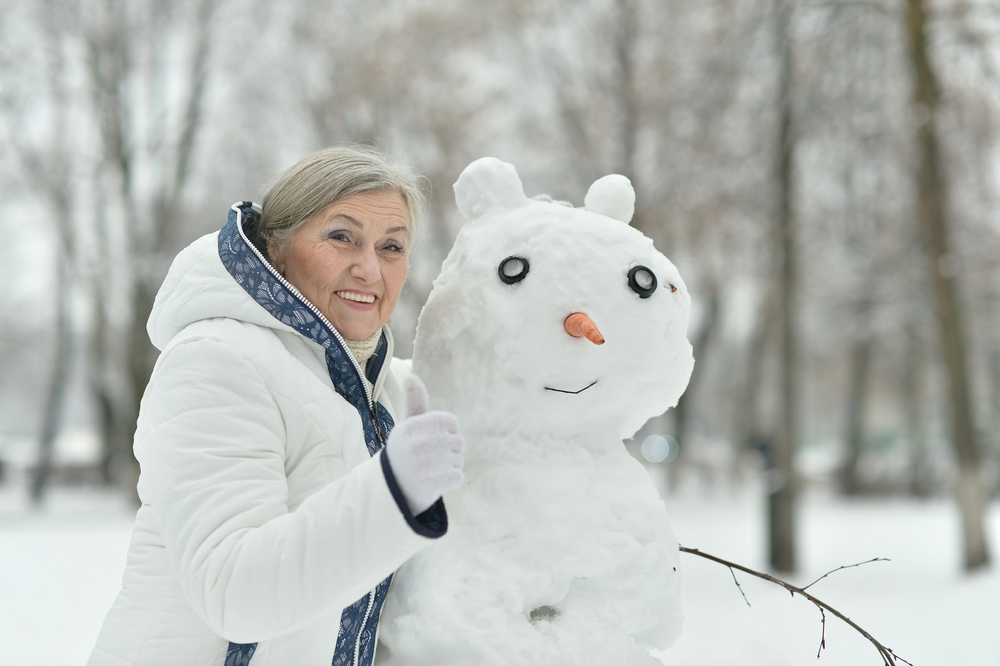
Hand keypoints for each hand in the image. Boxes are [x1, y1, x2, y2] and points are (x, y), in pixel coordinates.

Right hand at [384, 374, 464, 514]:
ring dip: (448, 468)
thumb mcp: (407, 426)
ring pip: (459, 460)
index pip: (452, 422)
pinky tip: (433, 484)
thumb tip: (411, 375)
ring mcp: (425, 465)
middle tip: (428, 460)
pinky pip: (458, 478)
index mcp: (412, 425)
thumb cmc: (404, 453)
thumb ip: (415, 401)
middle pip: (458, 441)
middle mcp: (417, 443)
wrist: (390, 491)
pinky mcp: (432, 484)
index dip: (446, 432)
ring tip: (428, 472)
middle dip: (448, 451)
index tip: (431, 441)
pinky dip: (449, 483)